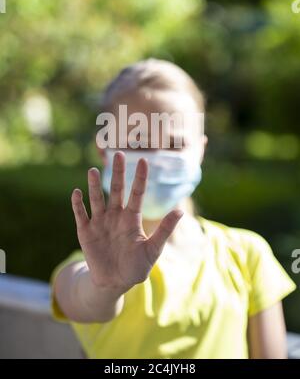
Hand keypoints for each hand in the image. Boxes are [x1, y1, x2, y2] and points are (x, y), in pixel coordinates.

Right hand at [71, 151, 182, 292]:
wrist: (114, 283)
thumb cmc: (136, 266)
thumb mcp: (153, 249)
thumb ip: (165, 230)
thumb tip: (180, 211)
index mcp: (132, 218)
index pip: (137, 193)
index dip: (140, 177)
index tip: (144, 160)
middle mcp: (116, 216)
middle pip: (117, 190)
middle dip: (117, 173)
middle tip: (118, 153)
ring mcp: (100, 222)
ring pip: (97, 199)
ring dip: (94, 186)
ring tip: (93, 170)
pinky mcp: (86, 232)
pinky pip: (81, 215)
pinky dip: (78, 205)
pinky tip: (77, 192)